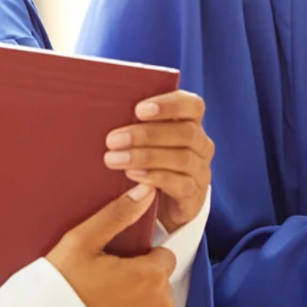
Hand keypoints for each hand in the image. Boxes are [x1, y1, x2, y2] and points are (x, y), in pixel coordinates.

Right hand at [46, 185, 174, 306]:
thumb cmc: (61, 287)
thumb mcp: (82, 241)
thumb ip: (118, 214)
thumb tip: (147, 190)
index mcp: (149, 275)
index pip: (163, 258)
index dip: (142, 258)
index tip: (118, 264)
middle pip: (160, 286)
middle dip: (141, 284)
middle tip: (106, 286)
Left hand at [104, 90, 212, 233]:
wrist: (162, 202)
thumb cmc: (147, 155)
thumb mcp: (143, 135)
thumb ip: (135, 121)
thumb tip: (105, 107)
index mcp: (191, 121)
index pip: (192, 105)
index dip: (168, 105)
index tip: (138, 110)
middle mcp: (201, 144)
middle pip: (185, 132)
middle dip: (146, 134)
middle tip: (112, 140)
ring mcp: (200, 170)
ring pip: (182, 158)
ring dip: (145, 157)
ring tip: (114, 159)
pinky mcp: (194, 196)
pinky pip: (180, 184)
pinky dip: (155, 177)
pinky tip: (132, 175)